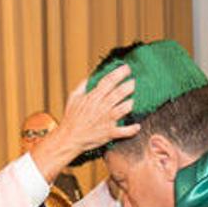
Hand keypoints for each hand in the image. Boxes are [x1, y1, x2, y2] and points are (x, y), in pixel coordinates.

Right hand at [29, 65, 139, 180]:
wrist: (69, 138)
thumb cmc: (71, 118)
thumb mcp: (73, 98)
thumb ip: (83, 86)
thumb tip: (91, 76)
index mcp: (93, 97)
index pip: (108, 81)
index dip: (119, 73)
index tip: (127, 68)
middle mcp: (102, 107)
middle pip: (120, 92)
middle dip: (129, 85)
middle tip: (134, 81)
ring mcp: (107, 120)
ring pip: (125, 108)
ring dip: (131, 103)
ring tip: (135, 100)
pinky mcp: (110, 133)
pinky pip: (125, 131)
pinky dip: (132, 129)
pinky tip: (137, 126)